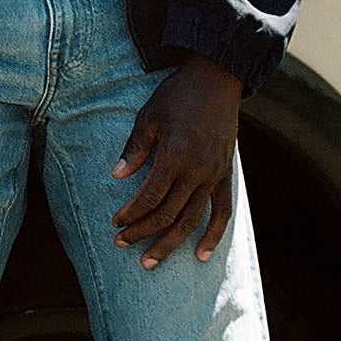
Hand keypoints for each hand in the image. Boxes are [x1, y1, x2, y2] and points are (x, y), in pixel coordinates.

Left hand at [111, 51, 243, 267]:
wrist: (217, 79)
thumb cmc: (178, 96)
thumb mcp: (149, 116)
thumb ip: (135, 149)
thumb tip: (116, 176)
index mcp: (175, 155)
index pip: (149, 196)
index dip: (131, 214)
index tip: (115, 223)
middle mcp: (197, 170)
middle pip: (168, 213)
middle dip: (143, 233)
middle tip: (122, 244)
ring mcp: (214, 174)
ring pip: (192, 219)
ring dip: (170, 243)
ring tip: (150, 261)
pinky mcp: (225, 174)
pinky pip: (222, 211)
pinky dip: (214, 235)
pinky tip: (202, 255)